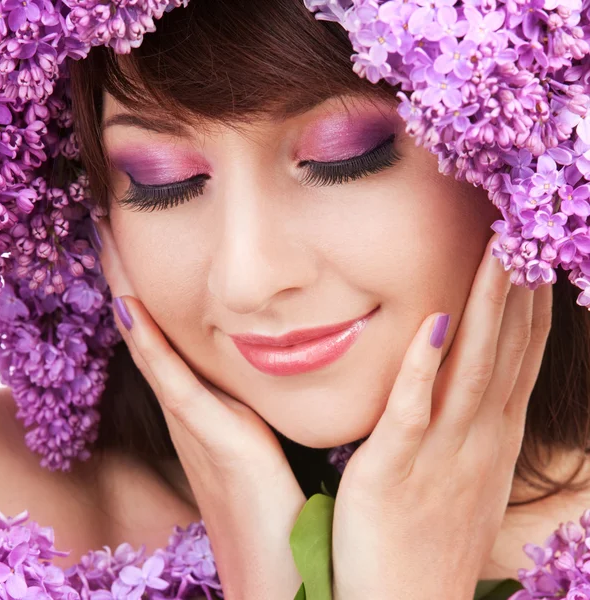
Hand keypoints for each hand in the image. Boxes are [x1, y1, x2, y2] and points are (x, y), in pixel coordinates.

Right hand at [93, 217, 306, 599]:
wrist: (270, 555)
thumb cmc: (271, 495)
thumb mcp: (259, 433)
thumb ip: (252, 400)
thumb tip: (273, 360)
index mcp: (199, 403)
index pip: (163, 337)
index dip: (144, 294)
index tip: (132, 247)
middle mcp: (185, 404)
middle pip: (147, 332)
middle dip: (127, 282)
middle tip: (108, 232)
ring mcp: (190, 418)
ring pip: (150, 346)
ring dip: (129, 297)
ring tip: (110, 249)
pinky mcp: (207, 433)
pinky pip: (170, 380)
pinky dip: (150, 345)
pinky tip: (133, 307)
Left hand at [331, 233, 552, 599]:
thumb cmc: (433, 539)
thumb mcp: (466, 477)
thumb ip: (468, 426)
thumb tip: (467, 386)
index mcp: (491, 436)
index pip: (517, 356)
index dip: (527, 304)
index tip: (531, 256)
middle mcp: (478, 437)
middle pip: (504, 350)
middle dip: (516, 288)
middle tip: (523, 231)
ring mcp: (441, 452)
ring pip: (471, 368)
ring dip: (485, 310)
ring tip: (497, 255)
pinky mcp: (394, 468)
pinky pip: (412, 410)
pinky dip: (424, 366)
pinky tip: (433, 324)